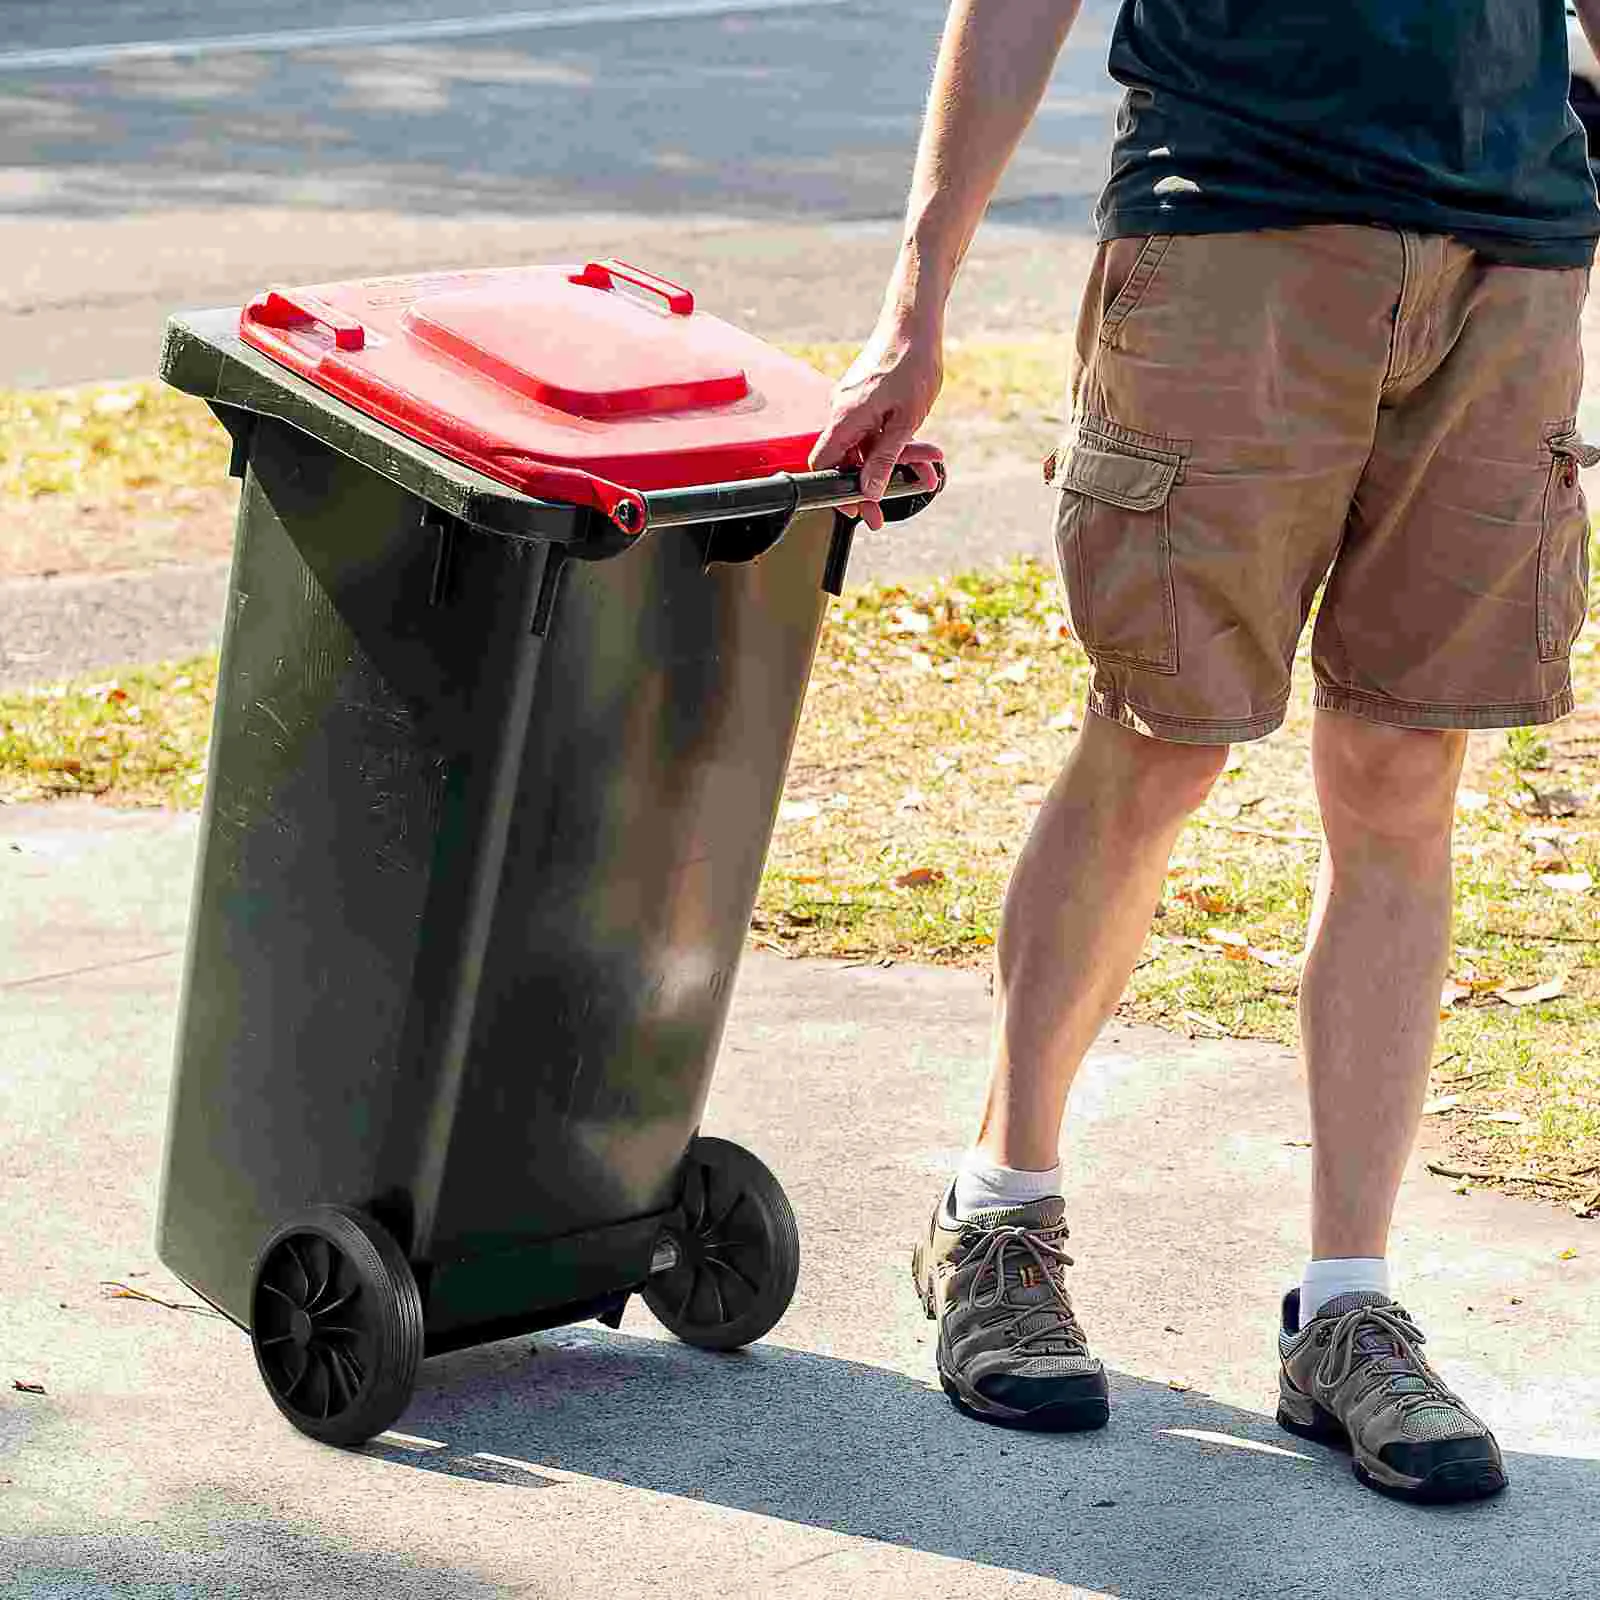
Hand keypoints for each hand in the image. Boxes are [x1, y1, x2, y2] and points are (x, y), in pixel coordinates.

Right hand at [809, 313, 944, 530]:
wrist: (914, 323)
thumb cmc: (912, 364)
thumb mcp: (905, 421)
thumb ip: (885, 458)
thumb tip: (870, 490)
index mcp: (846, 417)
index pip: (824, 464)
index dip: (836, 491)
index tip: (855, 508)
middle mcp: (842, 410)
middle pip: (846, 459)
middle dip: (870, 484)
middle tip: (884, 509)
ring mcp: (852, 403)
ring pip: (866, 446)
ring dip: (891, 463)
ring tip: (925, 472)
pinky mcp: (864, 398)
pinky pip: (873, 429)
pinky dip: (892, 443)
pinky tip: (920, 451)